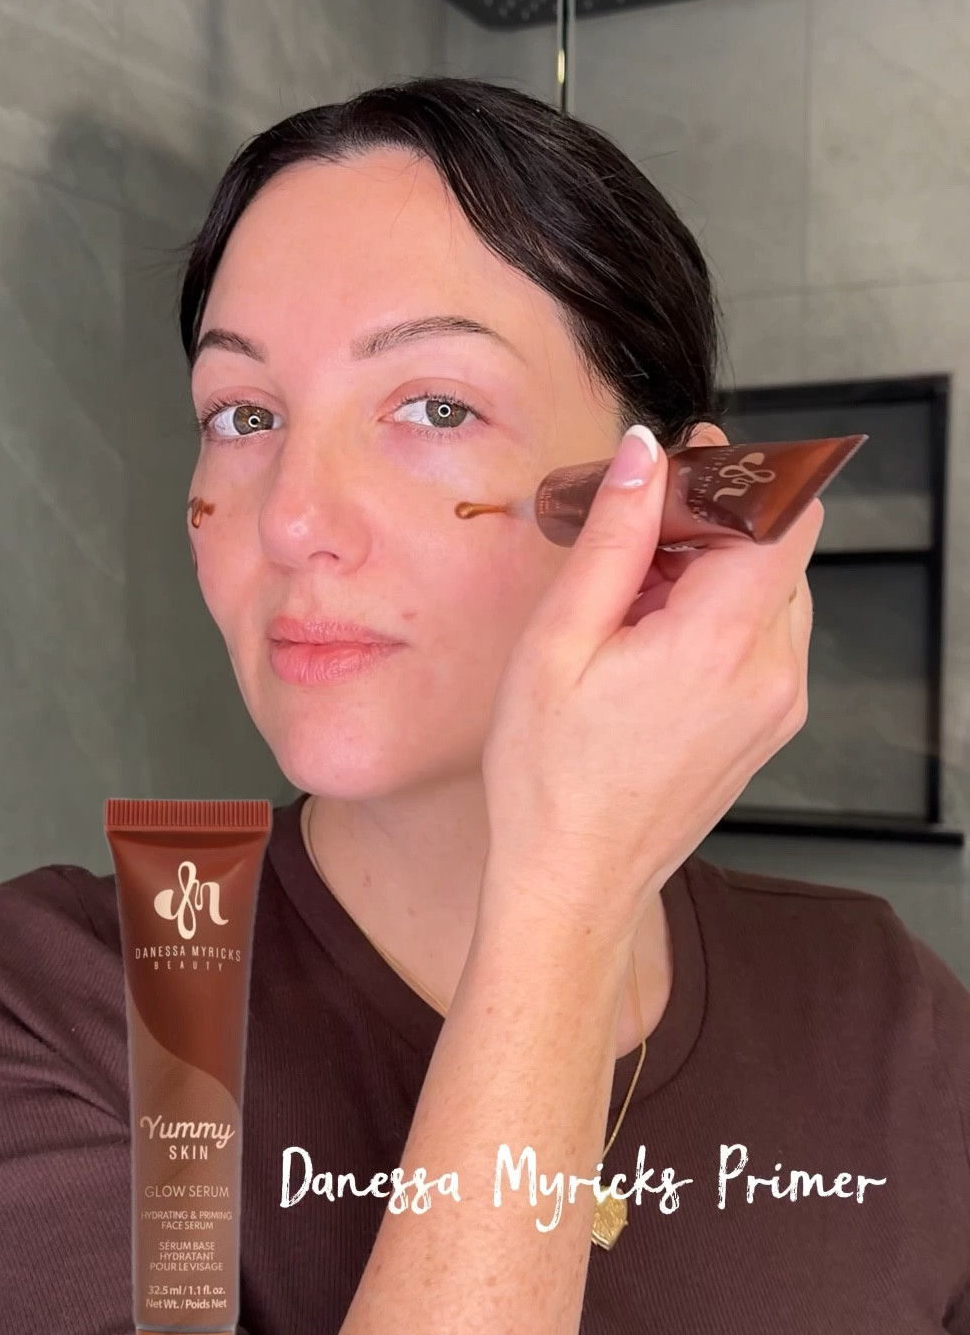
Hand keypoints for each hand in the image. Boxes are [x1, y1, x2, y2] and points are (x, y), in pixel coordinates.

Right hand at [481, 424, 821, 923]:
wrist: (573, 881)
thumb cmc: (550, 777)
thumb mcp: (559, 641)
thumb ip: (613, 537)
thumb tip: (644, 453)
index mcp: (721, 642)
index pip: (784, 514)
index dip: (741, 474)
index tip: (684, 466)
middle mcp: (772, 672)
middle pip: (780, 547)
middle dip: (715, 522)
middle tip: (634, 537)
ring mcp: (779, 703)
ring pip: (775, 590)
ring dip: (716, 570)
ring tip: (633, 600)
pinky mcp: (770, 724)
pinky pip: (766, 638)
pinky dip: (721, 616)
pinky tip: (652, 642)